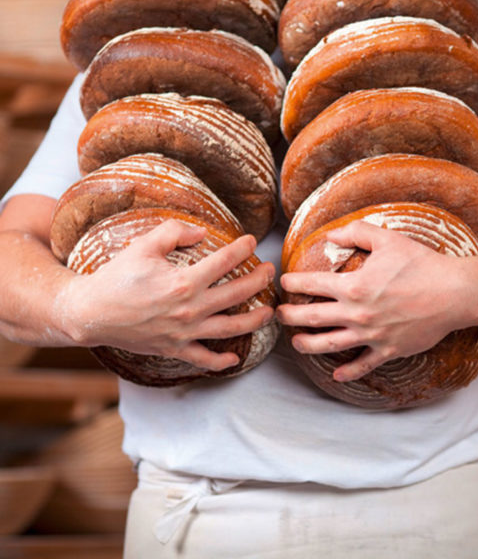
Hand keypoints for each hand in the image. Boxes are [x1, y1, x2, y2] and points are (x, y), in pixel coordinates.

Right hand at [57, 220, 274, 370]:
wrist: (91, 312)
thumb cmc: (116, 277)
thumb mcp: (143, 246)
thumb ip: (174, 232)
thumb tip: (202, 232)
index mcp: (184, 281)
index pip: (225, 261)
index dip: (243, 248)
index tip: (252, 241)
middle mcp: (190, 309)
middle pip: (238, 293)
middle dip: (259, 280)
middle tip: (269, 271)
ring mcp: (185, 332)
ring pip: (232, 328)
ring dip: (255, 319)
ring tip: (269, 311)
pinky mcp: (175, 349)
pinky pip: (204, 359)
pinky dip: (221, 361)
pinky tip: (234, 358)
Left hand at [277, 221, 472, 381]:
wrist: (455, 294)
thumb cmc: (422, 264)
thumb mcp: (387, 239)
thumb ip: (356, 233)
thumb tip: (330, 235)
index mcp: (353, 286)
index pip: (312, 284)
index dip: (293, 282)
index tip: (284, 282)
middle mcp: (356, 313)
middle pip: (311, 318)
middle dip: (289, 316)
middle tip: (279, 315)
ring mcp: (371, 335)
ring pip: (328, 345)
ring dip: (307, 344)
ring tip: (296, 342)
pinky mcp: (387, 350)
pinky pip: (362, 365)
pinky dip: (348, 372)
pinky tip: (336, 375)